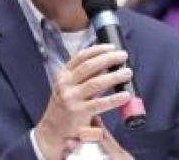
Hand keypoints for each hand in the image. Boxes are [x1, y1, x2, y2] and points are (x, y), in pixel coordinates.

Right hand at [34, 44, 131, 159]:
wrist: (52, 132)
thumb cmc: (64, 107)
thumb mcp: (68, 88)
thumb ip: (84, 78)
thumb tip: (107, 66)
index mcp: (63, 75)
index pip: (80, 57)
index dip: (97, 50)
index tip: (111, 47)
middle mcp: (65, 85)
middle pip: (89, 67)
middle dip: (108, 59)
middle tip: (123, 56)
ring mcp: (71, 99)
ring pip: (96, 83)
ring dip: (114, 76)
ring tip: (127, 72)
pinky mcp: (79, 113)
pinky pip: (100, 103)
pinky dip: (114, 99)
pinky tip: (125, 95)